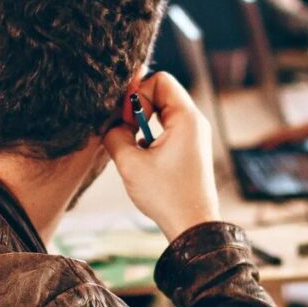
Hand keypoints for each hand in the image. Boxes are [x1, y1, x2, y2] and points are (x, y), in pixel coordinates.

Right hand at [102, 73, 219, 240]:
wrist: (192, 226)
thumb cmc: (167, 196)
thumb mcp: (130, 164)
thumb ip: (115, 136)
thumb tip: (111, 126)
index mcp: (187, 118)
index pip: (161, 80)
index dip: (138, 94)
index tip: (130, 121)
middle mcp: (195, 122)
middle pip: (162, 92)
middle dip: (139, 108)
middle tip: (128, 131)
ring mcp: (195, 135)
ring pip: (163, 110)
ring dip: (143, 122)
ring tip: (134, 145)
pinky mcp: (191, 148)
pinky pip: (168, 127)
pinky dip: (152, 134)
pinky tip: (143, 155)